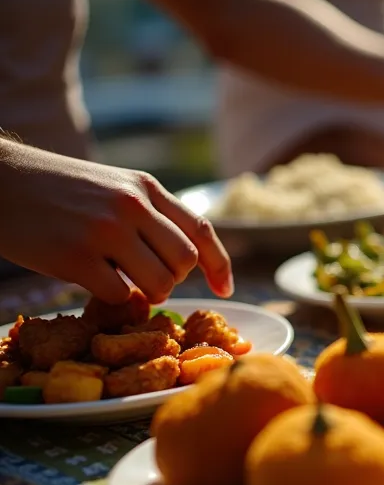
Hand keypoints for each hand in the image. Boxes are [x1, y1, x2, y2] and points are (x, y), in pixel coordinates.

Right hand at [0, 142, 232, 303]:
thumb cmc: (57, 189)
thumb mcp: (113, 185)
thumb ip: (149, 214)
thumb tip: (182, 260)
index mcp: (146, 187)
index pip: (201, 230)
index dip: (219, 265)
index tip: (226, 289)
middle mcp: (132, 206)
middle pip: (185, 262)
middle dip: (174, 279)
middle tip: (147, 279)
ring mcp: (106, 231)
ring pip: (160, 283)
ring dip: (147, 293)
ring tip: (122, 282)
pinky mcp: (76, 257)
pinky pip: (119, 295)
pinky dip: (114, 299)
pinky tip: (95, 284)